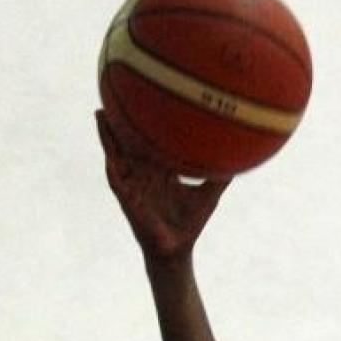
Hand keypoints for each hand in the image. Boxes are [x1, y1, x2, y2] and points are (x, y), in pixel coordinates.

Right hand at [96, 110, 229, 261]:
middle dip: (120, 119)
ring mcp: (133, 185)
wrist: (178, 249)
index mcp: (160, 170)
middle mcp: (144, 173)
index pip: (150, 139)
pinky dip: (113, 170)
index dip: (146, 120)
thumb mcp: (208, 195)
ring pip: (116, 155)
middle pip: (128, 140)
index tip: (144, 95)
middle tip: (113, 91)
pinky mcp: (128, 200)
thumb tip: (240, 160)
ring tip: (100, 115)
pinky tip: (109, 158)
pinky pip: (118, 182)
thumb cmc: (190, 223)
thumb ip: (221, 177)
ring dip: (107, 137)